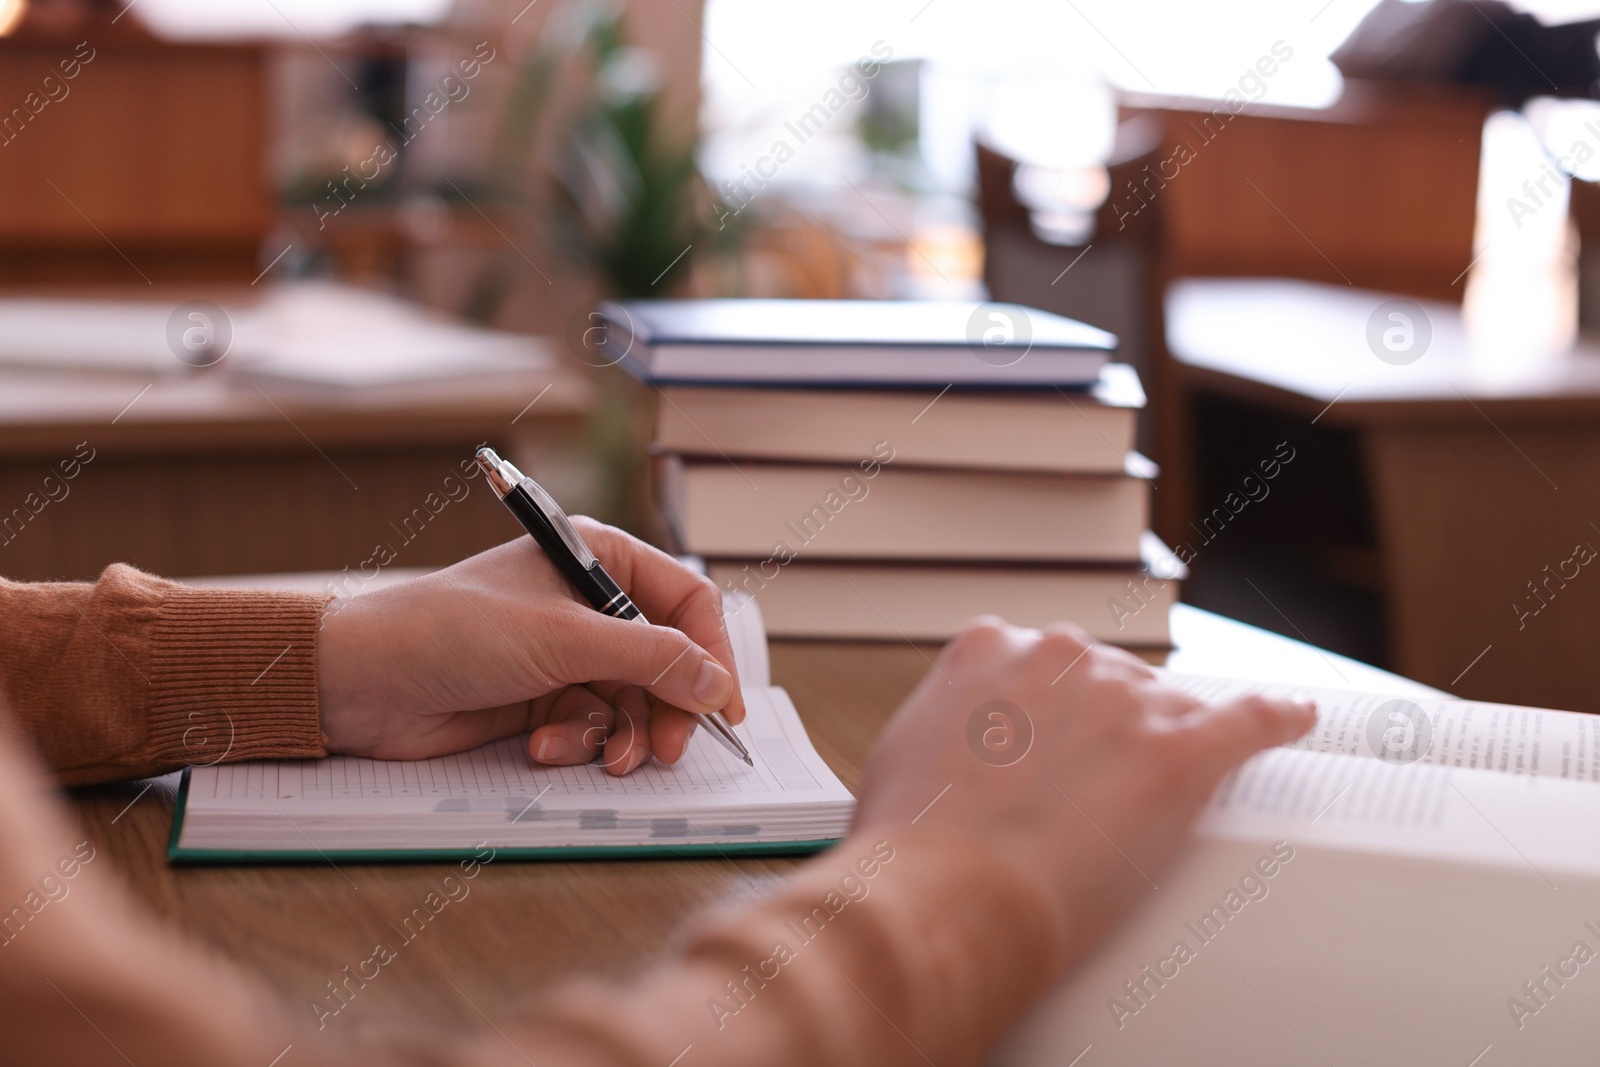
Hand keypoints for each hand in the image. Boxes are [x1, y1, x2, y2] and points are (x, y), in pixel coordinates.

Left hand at [315, 519, 744, 774]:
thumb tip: (716, 683)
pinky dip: (578, 743)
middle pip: (667, 660)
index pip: (686, 602)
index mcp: (598, 559)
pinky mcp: (542, 698)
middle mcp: (588, 603)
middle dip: (667, 708)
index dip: (712, 653)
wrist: (363, 681)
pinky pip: (593, 725)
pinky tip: (544, 747)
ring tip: (604, 758)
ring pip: (633, 701)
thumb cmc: (452, 631)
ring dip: (620, 735)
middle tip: (667, 749)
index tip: (723, 705)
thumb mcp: (562, 640)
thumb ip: (649, 660)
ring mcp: (565, 653)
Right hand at [853, 618, 1313, 967]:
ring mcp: (1122, 699)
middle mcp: (1058, 656)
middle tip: (1089, 791)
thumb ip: (942, 728)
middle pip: (1108, 679)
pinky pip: (1250, 720)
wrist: (947, 895)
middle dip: (1105, 728)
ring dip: (1166, 742)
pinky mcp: (1178, 752)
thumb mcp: (900, 757)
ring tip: (1155, 796)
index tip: (1051, 739)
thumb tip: (950, 753)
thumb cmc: (910, 844)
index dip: (1048, 707)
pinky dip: (1278, 719)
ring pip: (1171, 704)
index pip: (1036, 658)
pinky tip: (1296, 720)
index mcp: (987, 650)